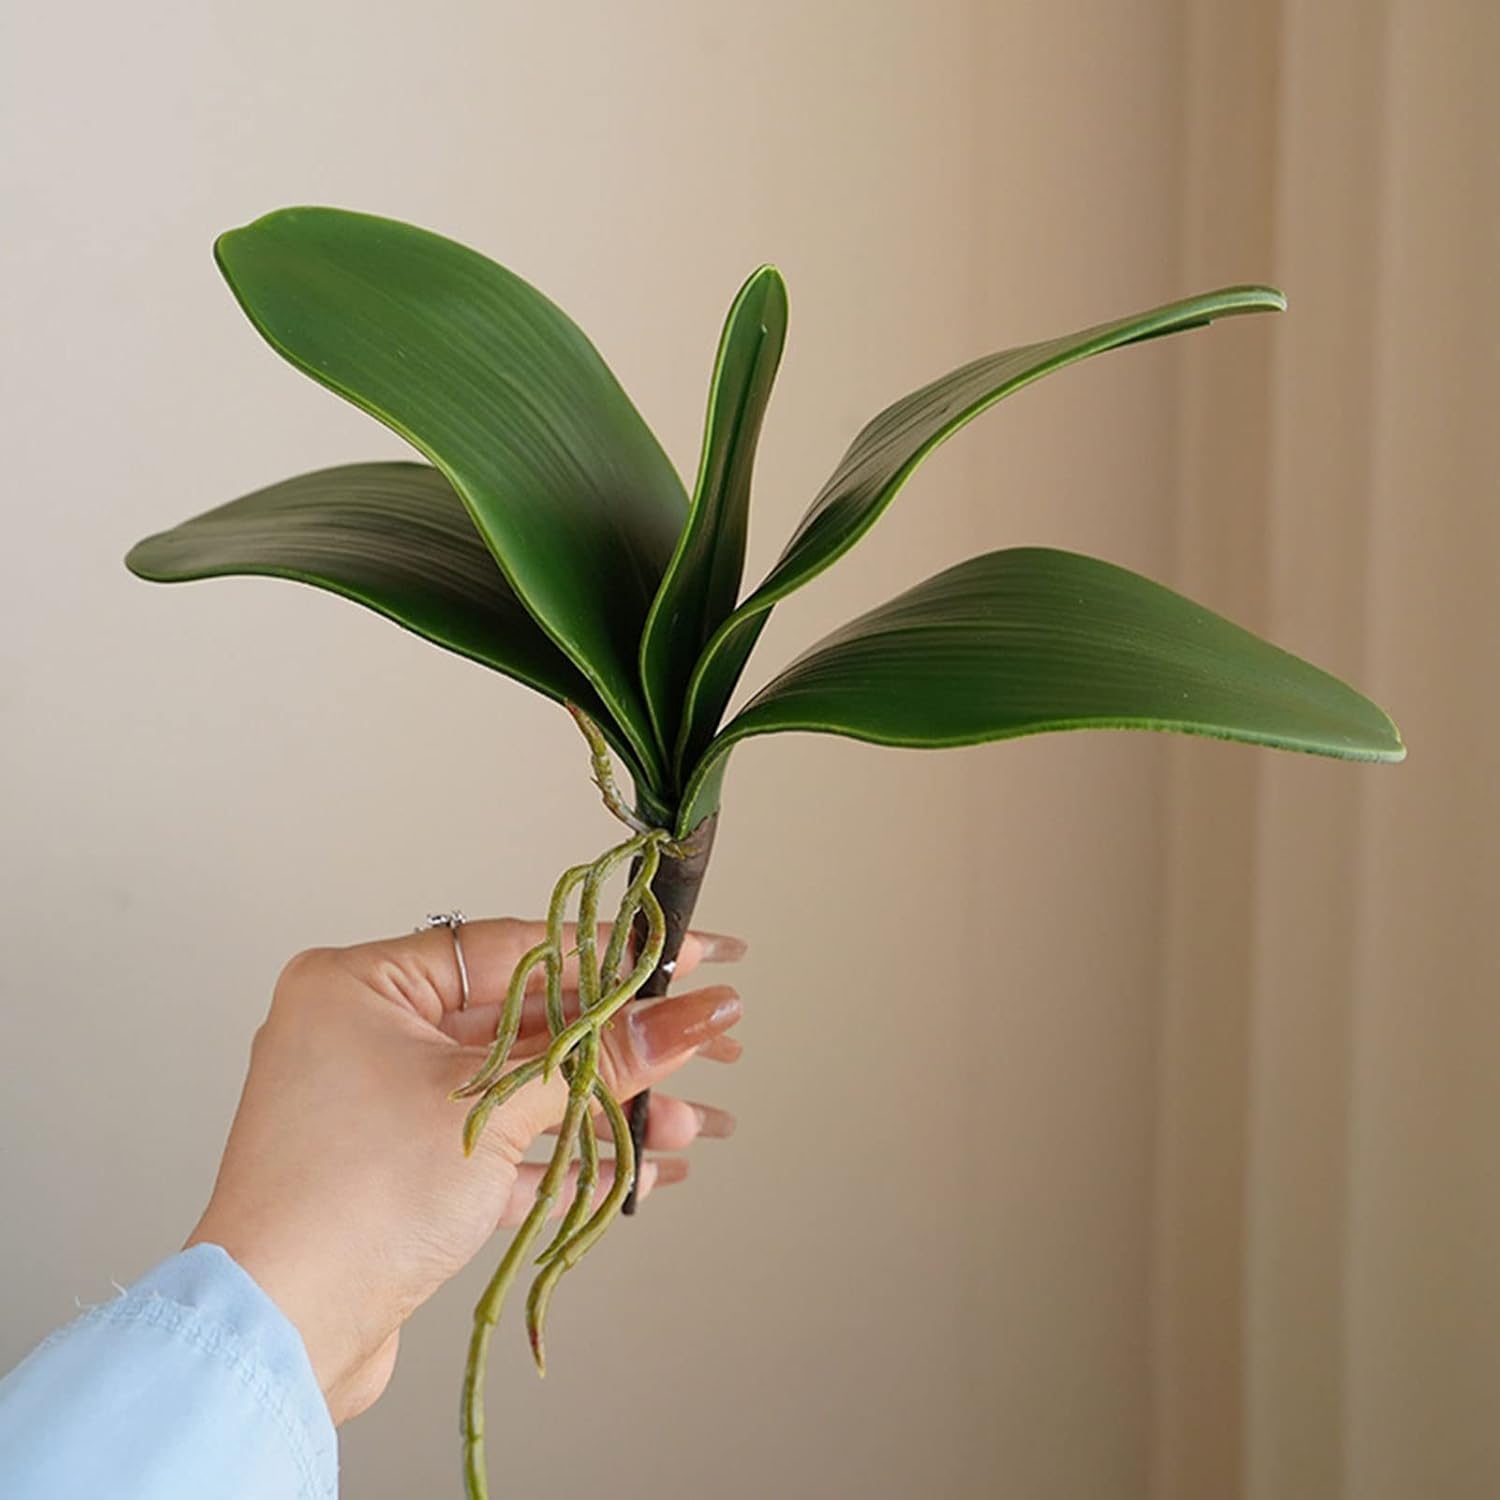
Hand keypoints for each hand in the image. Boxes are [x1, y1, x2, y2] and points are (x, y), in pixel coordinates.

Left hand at [184, 918, 744, 1423]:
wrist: (277, 1337)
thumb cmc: (356, 1197)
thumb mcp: (496, 1108)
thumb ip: (601, 1058)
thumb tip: (690, 1017)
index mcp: (364, 984)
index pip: (515, 949)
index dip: (610, 956)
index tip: (682, 957)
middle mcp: (366, 1034)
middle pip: (525, 1022)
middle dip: (619, 1047)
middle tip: (701, 1043)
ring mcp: (381, 1108)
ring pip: (517, 1091)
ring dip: (603, 1110)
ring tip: (684, 1124)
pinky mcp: (399, 1175)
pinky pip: (495, 1148)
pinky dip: (559, 1158)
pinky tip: (632, 1168)